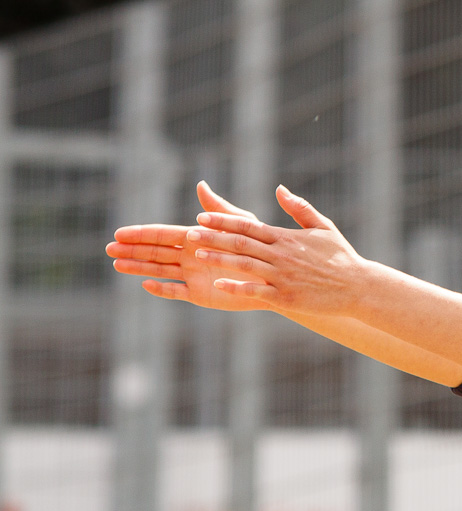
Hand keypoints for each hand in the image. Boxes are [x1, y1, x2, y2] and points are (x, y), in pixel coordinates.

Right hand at [105, 181, 273, 311]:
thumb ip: (219, 210)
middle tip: (108, 249)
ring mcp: (193, 277)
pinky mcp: (201, 295)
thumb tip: (201, 185)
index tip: (119, 233)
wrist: (273, 275)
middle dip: (132, 250)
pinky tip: (146, 285)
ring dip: (139, 268)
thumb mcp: (240, 225)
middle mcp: (189, 257)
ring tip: (117, 265)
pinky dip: (162, 290)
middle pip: (155, 252)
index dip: (140, 234)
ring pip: (160, 271)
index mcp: (195, 238)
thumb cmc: (259, 247)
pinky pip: (177, 292)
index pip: (162, 235)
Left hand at [184, 185, 372, 315]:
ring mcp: (283, 277)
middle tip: (188, 234)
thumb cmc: (342, 258)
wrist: (360, 287)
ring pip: (244, 265)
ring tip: (196, 256)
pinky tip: (219, 285)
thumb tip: (279, 189)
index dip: (223, 221)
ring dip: (219, 260)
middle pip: (240, 243)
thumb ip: (300, 208)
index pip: (249, 226)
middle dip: (212, 238)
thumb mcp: (324, 227)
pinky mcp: (287, 297)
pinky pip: (256, 291)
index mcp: (287, 238)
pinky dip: (237, 287)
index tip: (203, 217)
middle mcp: (282, 255)